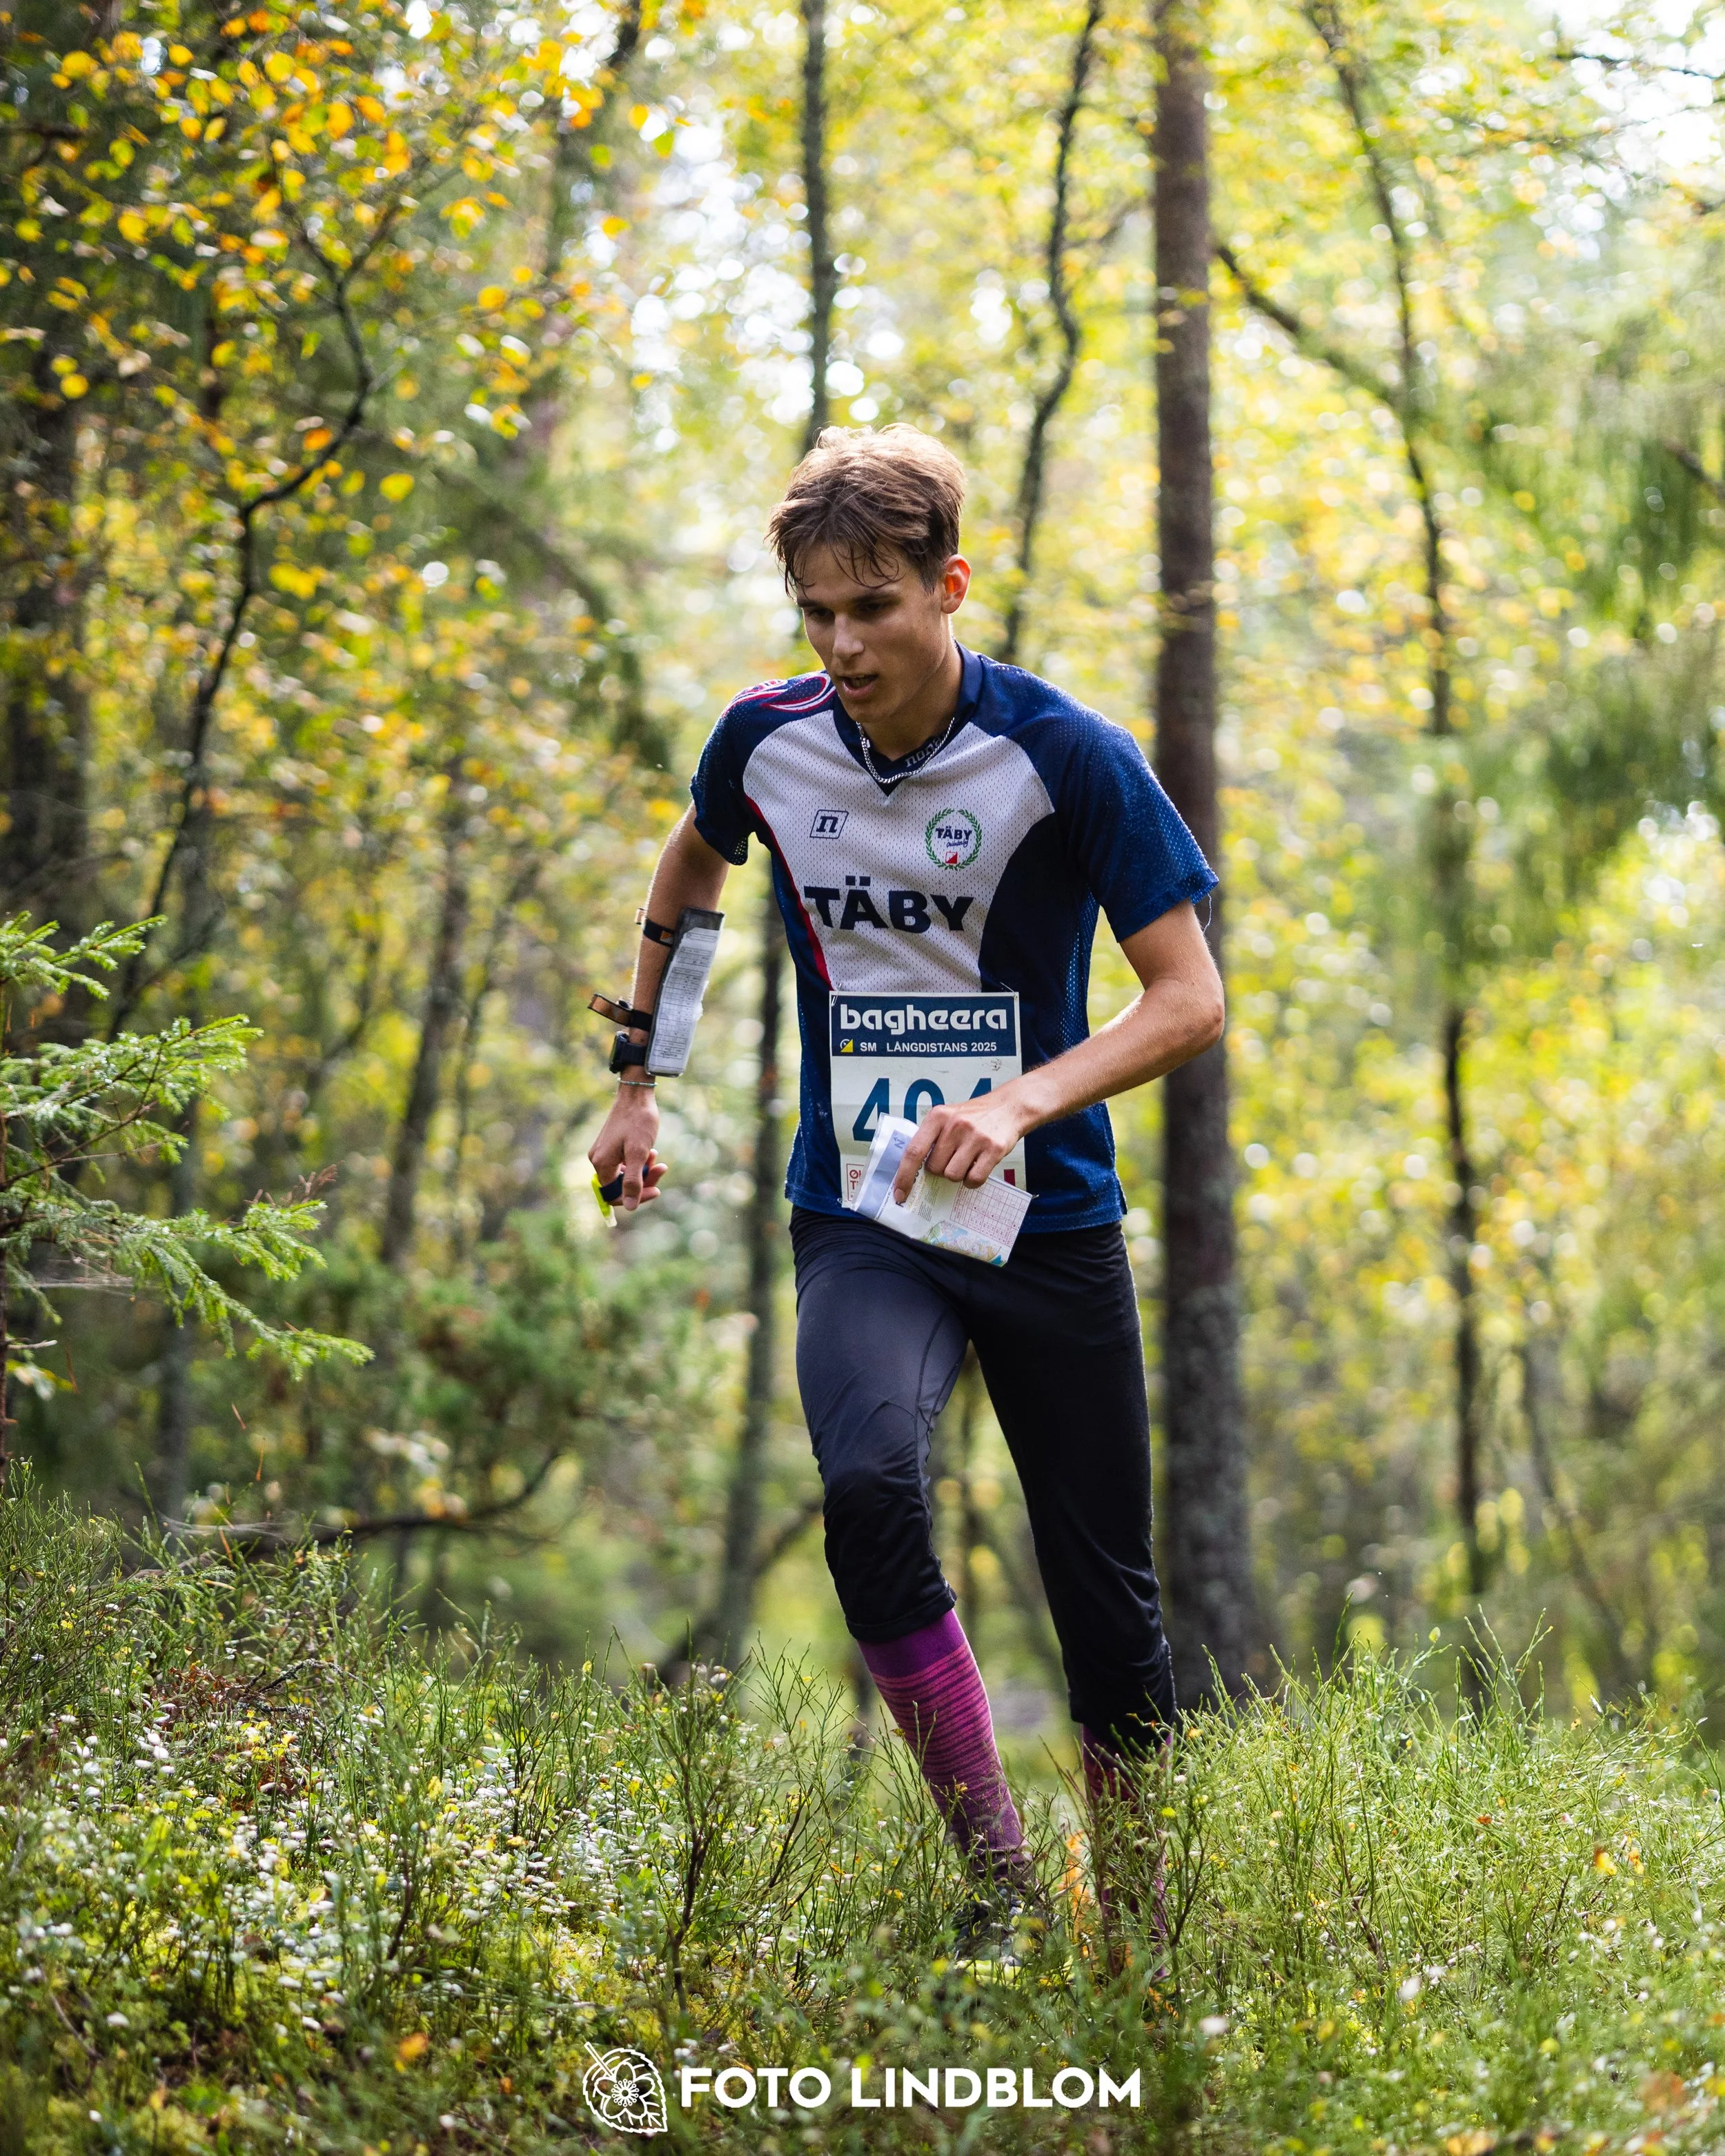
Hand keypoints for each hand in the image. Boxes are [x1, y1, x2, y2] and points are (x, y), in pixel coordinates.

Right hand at [588, 1086, 667, 1211]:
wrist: (636, 1095)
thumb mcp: (638, 1154)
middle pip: (621, 1185)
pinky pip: (626, 1163)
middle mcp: (599, 1160)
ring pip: (626, 1174)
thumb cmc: (638, 1122)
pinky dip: (640, 1161)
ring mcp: (605, 1153)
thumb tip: (630, 1207)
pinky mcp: (612, 1147)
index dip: (636, 1197)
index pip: (614, 1196)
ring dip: (645, 1170)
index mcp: (601, 1164)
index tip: (656, 1190)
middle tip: (662, 1169)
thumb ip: (633, 1182)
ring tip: (658, 1157)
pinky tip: (653, 1152)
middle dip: (644, 1181)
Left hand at [891, 1088, 1029, 1203]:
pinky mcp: (994, 1149)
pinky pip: (974, 1179)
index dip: (904, 1175)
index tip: (900, 1193)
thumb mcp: (947, 1117)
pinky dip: (972, 1180)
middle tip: (952, 1158)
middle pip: (934, 1168)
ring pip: (952, 1175)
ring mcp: (975, 1137)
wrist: (1009, 1107)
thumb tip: (910, 1171)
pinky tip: (977, 1167)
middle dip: (940, 1170)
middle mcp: (955, 1125)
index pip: (914, 1151)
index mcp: (937, 1116)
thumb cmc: (974, 1117)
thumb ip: (931, 1138)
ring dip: (957, 1175)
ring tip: (967, 1160)